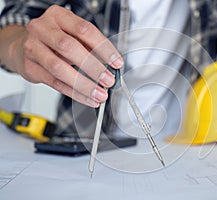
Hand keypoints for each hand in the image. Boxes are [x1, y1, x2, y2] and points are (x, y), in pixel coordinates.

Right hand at [6, 5, 122, 106]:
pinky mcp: (30, 67)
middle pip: (69, 48)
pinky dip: (74, 93)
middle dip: (93, 67)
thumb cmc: (55, 39)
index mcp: (58, 16)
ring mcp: (32, 48)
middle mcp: (42, 29)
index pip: (84, 30)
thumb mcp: (72, 34)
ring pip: (59, 68)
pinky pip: (54, 83)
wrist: (25, 45)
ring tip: (100, 93)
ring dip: (84, 84)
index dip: (103, 48)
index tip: (116, 62)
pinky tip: (88, 98)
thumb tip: (111, 67)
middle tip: (108, 80)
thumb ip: (90, 46)